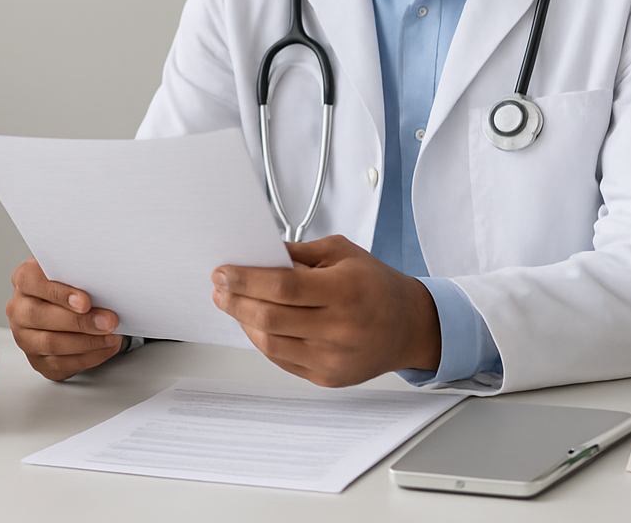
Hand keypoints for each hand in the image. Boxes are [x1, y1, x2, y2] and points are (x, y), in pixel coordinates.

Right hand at [6, 257, 123, 380]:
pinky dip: (88, 357)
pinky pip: (60, 364)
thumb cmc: (70, 284)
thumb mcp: (71, 269)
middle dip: (79, 321)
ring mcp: (25, 337)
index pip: (31, 282)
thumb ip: (78, 271)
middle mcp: (18, 309)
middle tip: (108, 321)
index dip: (58, 293)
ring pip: (51, 344)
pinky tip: (105, 348)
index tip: (85, 301)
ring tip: (111, 336)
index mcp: (23, 279)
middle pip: (40, 316)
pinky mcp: (37, 360)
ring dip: (87, 342)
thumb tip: (101, 278)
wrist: (67, 303)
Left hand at [211, 235, 440, 386]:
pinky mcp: (328, 378)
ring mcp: (333, 358)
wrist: (411, 327)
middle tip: (220, 287)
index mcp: (345, 291)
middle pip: (270, 318)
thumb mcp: (342, 253)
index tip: (222, 272)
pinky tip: (255, 323)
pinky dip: (262, 341)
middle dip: (235, 301)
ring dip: (243, 322)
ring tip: (232, 303)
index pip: (283, 287)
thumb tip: (256, 254)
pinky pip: (282, 360)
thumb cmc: (376, 285)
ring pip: (270, 343)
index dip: (246, 280)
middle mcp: (340, 329)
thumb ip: (298, 253)